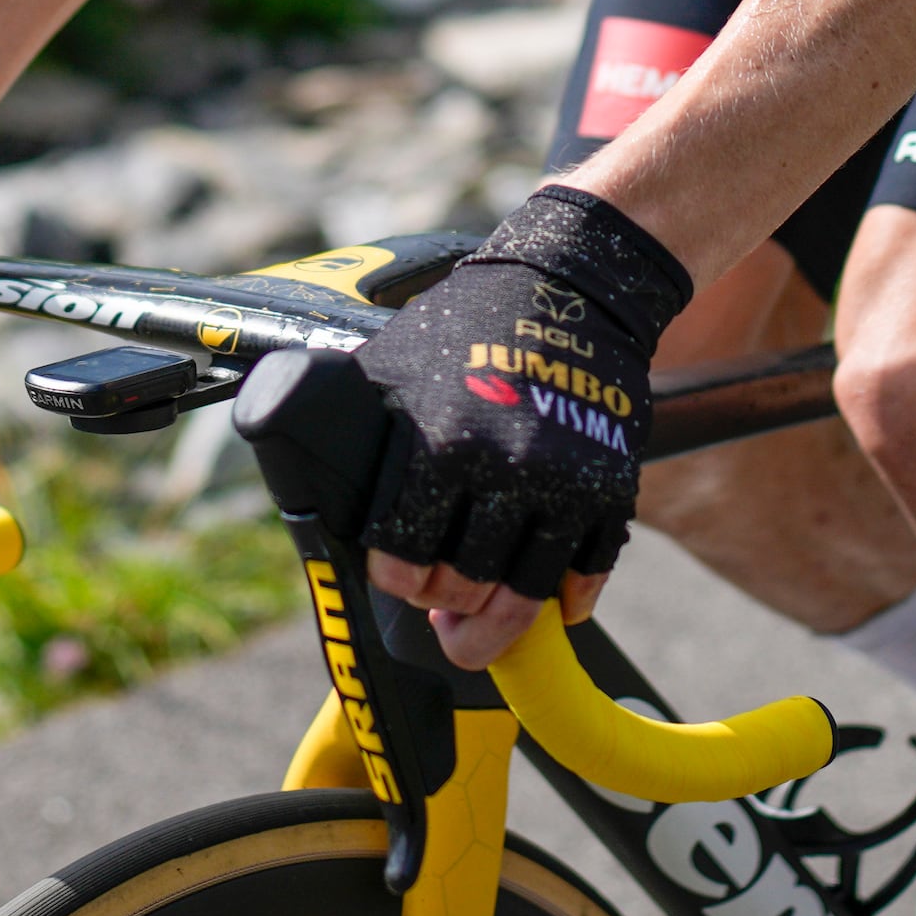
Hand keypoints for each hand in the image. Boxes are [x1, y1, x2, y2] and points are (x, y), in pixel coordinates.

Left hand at [354, 185, 688, 671]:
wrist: (566, 287)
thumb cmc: (463, 328)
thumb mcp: (387, 367)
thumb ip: (352, 430)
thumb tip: (307, 484)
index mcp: (436, 445)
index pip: (401, 556)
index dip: (396, 580)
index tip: (399, 579)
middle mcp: (500, 470)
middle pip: (462, 586)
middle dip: (445, 604)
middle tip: (440, 604)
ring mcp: (560, 482)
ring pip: (525, 595)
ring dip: (499, 622)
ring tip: (481, 628)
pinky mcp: (608, 485)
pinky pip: (588, 570)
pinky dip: (569, 599)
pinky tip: (553, 607)